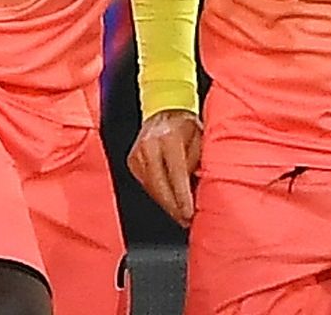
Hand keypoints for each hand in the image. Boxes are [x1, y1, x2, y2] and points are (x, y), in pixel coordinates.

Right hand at [127, 109, 203, 226]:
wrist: (163, 110)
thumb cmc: (186, 125)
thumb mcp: (200, 138)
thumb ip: (197, 162)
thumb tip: (196, 190)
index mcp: (169, 137)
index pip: (176, 174)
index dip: (183, 197)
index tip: (189, 213)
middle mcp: (149, 146)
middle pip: (160, 186)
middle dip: (174, 207)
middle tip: (186, 220)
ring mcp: (137, 154)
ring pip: (151, 189)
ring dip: (166, 204)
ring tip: (180, 216)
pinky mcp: (131, 161)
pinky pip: (146, 185)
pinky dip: (158, 195)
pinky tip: (169, 202)